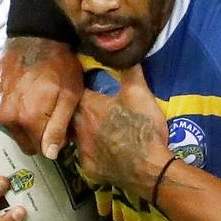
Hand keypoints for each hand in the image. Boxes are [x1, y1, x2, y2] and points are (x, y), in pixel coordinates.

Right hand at [0, 37, 83, 158]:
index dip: (55, 141)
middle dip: (39, 134)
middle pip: (26, 143)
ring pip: (15, 130)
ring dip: (27, 123)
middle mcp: (7, 118)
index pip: (41, 149)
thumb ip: (59, 128)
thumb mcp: (69, 96)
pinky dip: (16, 111)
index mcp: (28, 120)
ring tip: (40, 102)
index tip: (63, 125)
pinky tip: (26, 95)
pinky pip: (5, 116)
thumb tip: (50, 155)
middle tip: (52, 113)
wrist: (36, 37)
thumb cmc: (59, 65)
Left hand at [72, 65, 171, 199]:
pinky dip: (93, 153)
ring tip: (98, 130)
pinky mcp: (89, 169)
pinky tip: (104, 152)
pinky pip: (86, 158)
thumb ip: (130, 70)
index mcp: (88, 105)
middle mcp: (78, 126)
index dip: (83, 86)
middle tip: (94, 108)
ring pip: (76, 136)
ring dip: (83, 132)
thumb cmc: (143, 126)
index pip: (76, 90)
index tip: (90, 85)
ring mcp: (82, 150)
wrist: (149, 167)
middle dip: (79, 110)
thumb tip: (124, 52)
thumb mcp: (140, 93)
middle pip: (72, 114)